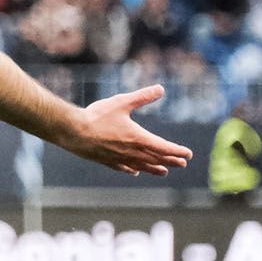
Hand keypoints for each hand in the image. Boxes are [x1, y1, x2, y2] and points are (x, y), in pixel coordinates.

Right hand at [64, 85, 193, 175]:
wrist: (73, 132)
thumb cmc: (97, 115)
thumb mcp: (122, 102)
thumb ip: (142, 97)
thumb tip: (160, 89)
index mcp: (138, 138)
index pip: (164, 147)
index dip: (177, 151)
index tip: (188, 154)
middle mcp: (132, 151)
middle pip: (156, 159)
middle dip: (171, 161)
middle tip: (183, 164)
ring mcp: (119, 158)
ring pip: (142, 166)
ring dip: (155, 168)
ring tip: (164, 172)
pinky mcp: (107, 161)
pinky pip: (124, 168)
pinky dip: (133, 170)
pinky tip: (135, 172)